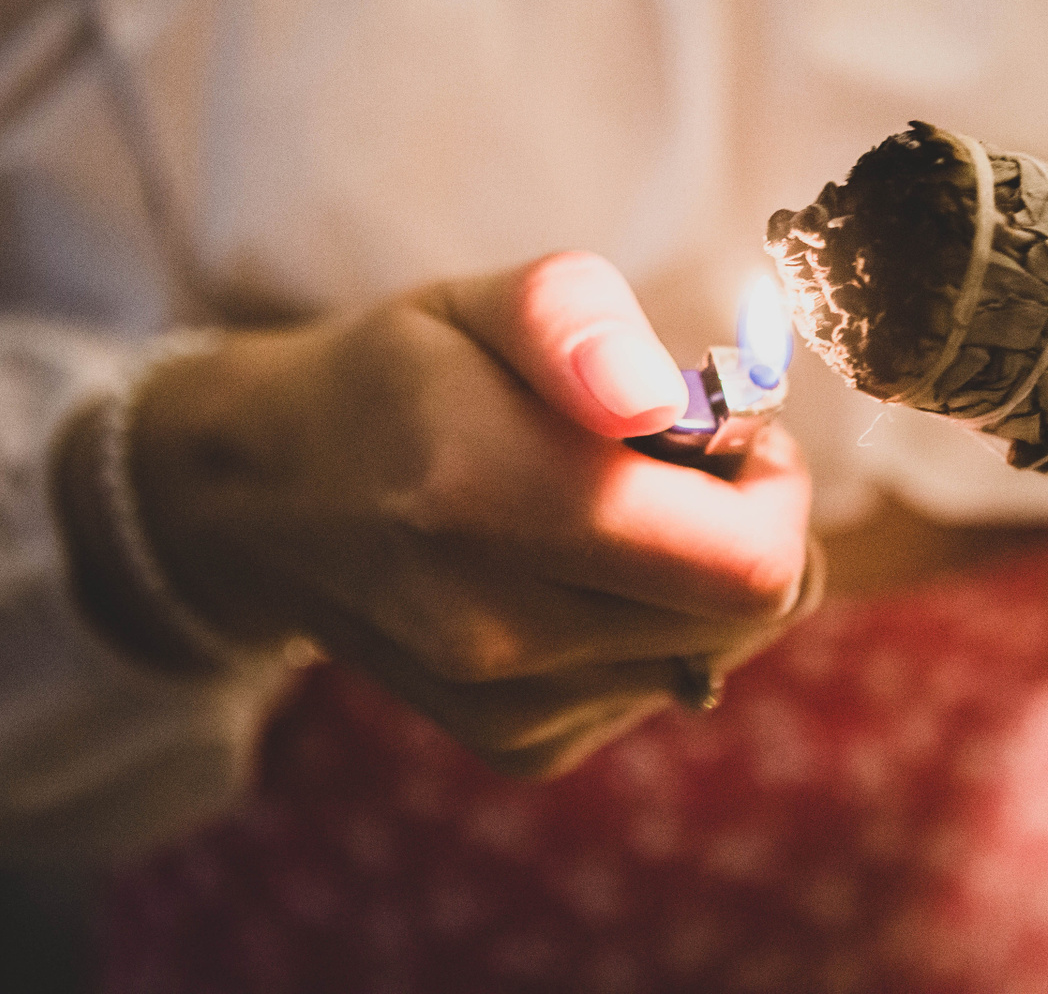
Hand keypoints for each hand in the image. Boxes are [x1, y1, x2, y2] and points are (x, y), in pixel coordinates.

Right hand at [63, 252, 816, 774]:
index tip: (737, 434)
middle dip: (753, 526)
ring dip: (700, 576)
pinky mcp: (519, 747)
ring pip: (715, 651)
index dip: (777, 490)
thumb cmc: (402, 381)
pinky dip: (654, 625)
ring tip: (614, 512)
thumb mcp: (483, 300)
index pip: (742, 562)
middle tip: (692, 464)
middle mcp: (495, 627)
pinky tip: (579, 573)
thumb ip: (576, 323)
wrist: (270, 504)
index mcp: (484, 492)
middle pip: (747, 612)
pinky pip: (659, 686)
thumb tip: (655, 400)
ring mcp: (506, 706)